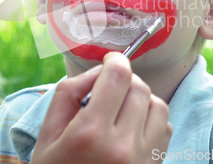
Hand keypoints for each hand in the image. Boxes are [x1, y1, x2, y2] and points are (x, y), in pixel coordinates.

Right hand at [31, 52, 172, 163]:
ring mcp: (143, 160)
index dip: (115, 60)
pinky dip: (152, 118)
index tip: (109, 60)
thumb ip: (69, 93)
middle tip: (109, 88)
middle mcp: (123, 147)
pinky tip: (133, 126)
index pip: (118, 76)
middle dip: (124, 79)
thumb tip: (99, 71)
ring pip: (157, 105)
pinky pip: (165, 128)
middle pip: (139, 87)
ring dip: (141, 98)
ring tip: (121, 108)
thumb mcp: (47, 135)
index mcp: (91, 134)